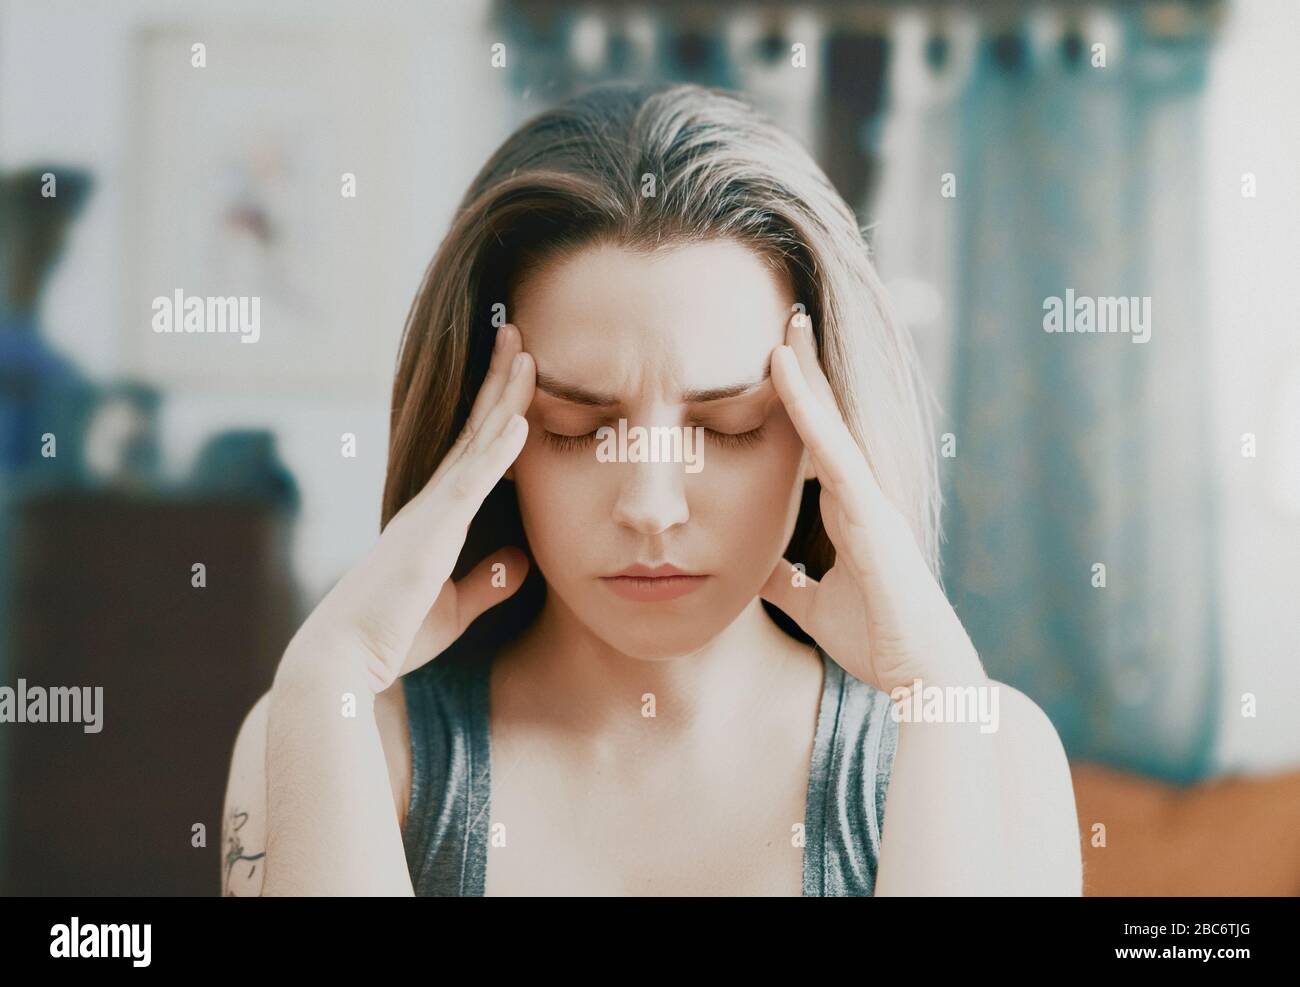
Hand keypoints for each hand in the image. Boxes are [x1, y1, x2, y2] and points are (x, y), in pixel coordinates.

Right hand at [280, 323, 535, 694]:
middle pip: (474, 430)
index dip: (497, 411)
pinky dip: (497, 450)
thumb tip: (523, 560)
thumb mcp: (454, 609)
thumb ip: (487, 582)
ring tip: (526, 352)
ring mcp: (430, 513)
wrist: (345, 660)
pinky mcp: (432, 534)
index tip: (518, 373)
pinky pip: (470, 483)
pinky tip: (520, 421)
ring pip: (475, 442)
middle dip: (499, 382)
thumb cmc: (392, 637)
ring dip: (503, 397)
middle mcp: (430, 504)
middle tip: (518, 335)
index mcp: (435, 519)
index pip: (473, 452)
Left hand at [759, 313, 986, 695]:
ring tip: (786, 320)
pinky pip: (831, 448)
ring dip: (808, 370)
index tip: (774, 361)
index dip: (798, 402)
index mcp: (850, 511)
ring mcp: (871, 499)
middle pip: (829, 418)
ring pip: (832, 420)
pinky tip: (782, 370)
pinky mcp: (871, 514)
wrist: (922, 677)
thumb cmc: (878, 640)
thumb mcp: (812, 604)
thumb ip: (786, 580)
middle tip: (786, 315)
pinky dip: (807, 407)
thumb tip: (753, 565)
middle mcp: (862, 494)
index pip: (816, 443)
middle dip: (808, 368)